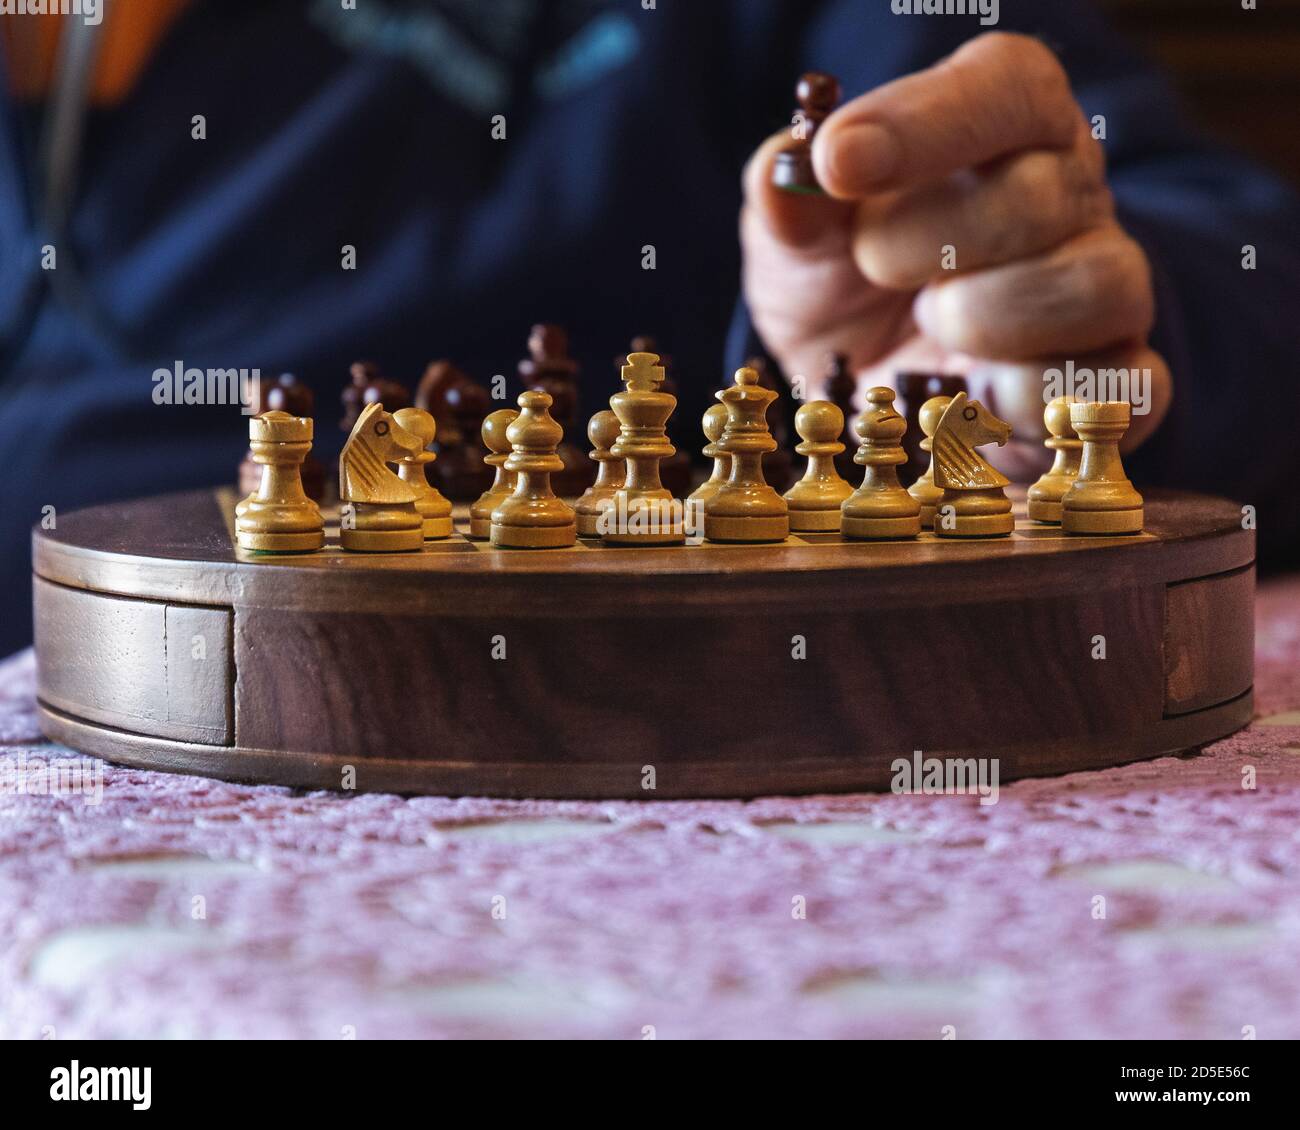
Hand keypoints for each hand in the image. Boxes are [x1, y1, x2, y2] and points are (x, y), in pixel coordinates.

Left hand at [741, 32, 1171, 474]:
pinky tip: (965, 398)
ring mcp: (1103, 290)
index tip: (840, 161)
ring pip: (1100, 284)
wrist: (861, 397)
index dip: (927, 120)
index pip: (1009, 85)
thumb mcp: (793, 241)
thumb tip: (786, 175)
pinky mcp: (1117, 384)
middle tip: (872, 266)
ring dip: (988, 316)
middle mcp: (1070, 196)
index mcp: (1002, 128)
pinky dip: (1031, 400)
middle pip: (1050, 191)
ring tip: (928, 329)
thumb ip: (788, 199)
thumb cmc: (837, 289)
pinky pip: (1130, 385)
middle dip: (935, 240)